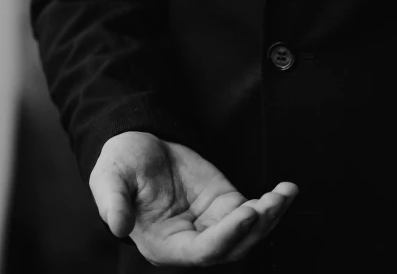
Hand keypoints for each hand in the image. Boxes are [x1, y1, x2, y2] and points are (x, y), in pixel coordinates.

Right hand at [89, 131, 298, 266]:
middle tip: (272, 203)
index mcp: (163, 244)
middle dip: (256, 228)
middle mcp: (192, 242)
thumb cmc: (120, 164)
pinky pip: (254, 211)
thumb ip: (112, 201)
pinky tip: (287, 190)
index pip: (202, 252)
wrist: (138, 143)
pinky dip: (273, 204)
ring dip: (271, 217)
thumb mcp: (109, 177)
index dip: (226, 237)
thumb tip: (117, 226)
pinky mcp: (225, 204)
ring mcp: (212, 224)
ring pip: (249, 233)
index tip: (248, 213)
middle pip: (233, 247)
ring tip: (285, 194)